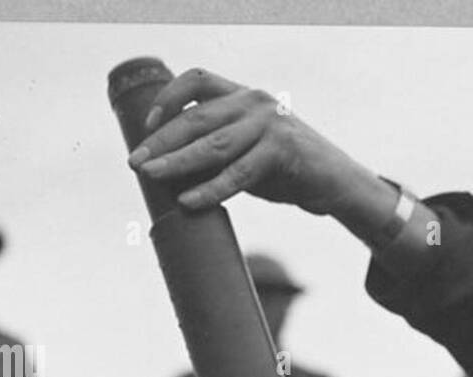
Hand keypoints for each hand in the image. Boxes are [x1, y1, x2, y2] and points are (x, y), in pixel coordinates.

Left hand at [128, 68, 364, 214]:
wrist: (336, 183)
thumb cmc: (288, 169)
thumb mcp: (249, 152)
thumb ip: (218, 150)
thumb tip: (169, 170)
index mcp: (243, 96)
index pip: (198, 81)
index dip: (168, 98)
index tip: (147, 125)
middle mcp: (255, 102)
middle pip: (197, 117)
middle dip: (162, 141)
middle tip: (136, 162)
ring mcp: (270, 123)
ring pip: (213, 143)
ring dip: (177, 162)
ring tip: (152, 176)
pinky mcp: (283, 150)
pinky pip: (239, 172)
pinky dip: (211, 188)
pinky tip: (189, 200)